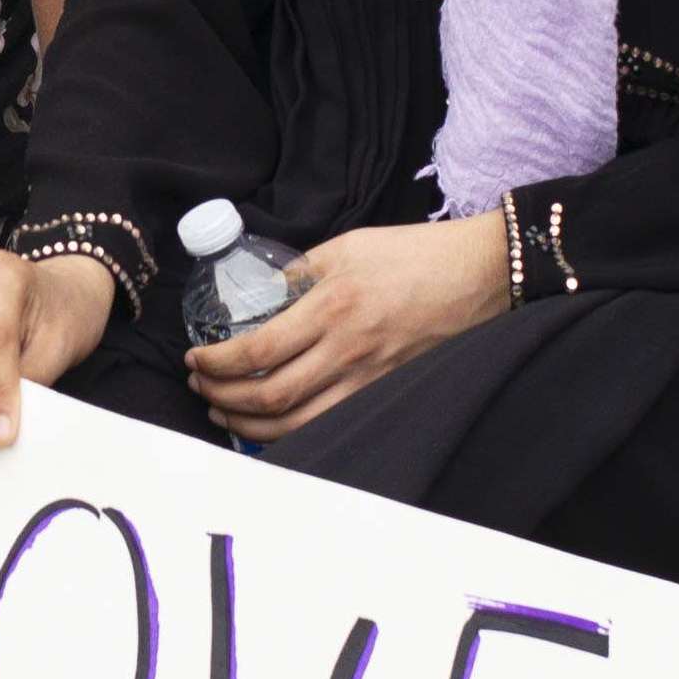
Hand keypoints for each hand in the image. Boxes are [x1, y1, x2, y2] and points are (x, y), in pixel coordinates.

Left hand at [185, 214, 507, 440]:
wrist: (481, 274)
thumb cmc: (416, 254)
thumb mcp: (348, 247)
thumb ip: (300, 273)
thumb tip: (261, 295)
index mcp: (333, 306)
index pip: (257, 350)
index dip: (217, 362)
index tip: (196, 358)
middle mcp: (349, 350)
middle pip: (270, 396)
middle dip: (223, 397)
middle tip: (201, 386)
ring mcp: (371, 378)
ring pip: (298, 423)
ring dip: (250, 424)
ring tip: (225, 410)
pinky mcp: (388, 391)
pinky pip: (331, 424)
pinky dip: (293, 432)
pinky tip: (273, 423)